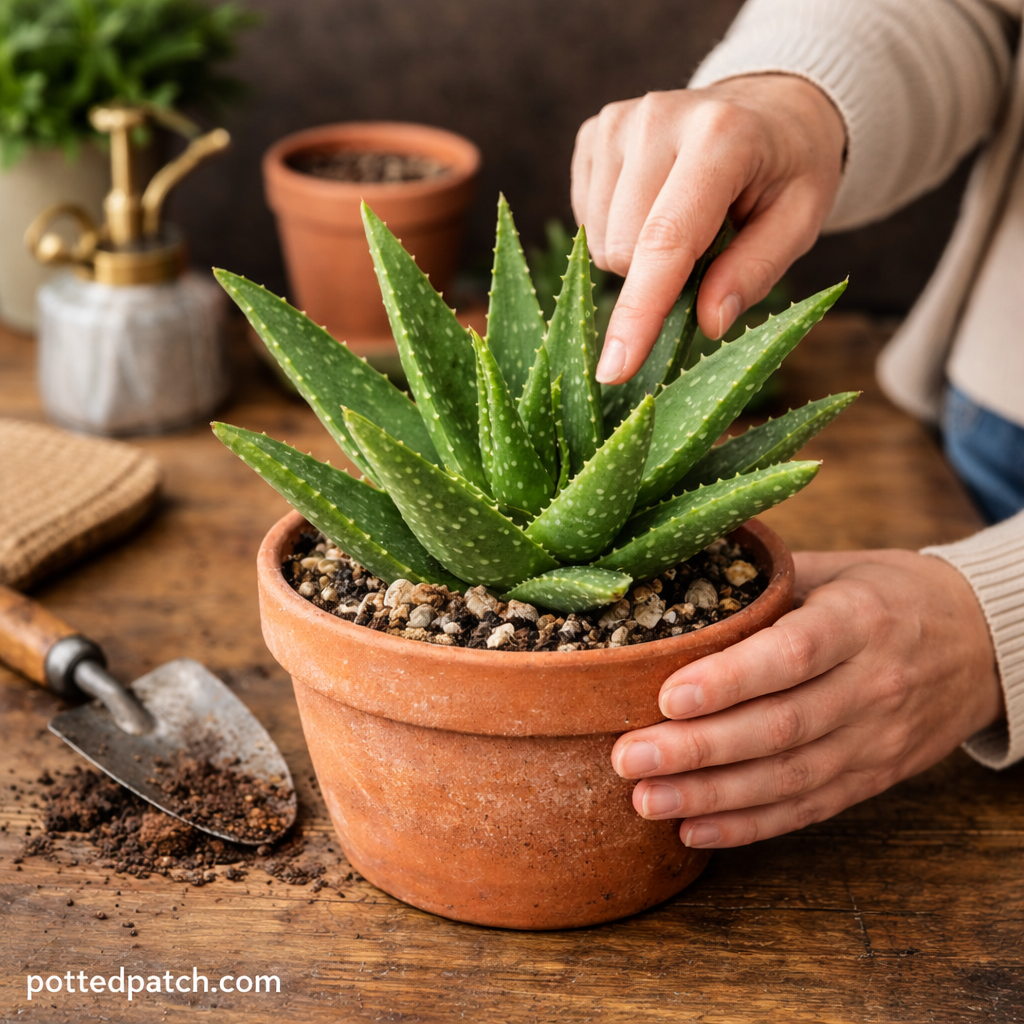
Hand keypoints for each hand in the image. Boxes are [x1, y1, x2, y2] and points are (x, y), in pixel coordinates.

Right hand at [570, 75, 845, 383]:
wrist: (771, 105)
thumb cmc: (788, 171)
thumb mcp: (800, 221)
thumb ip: (755, 271)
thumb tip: (708, 323)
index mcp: (721, 136)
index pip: (666, 241)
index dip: (639, 311)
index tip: (614, 370)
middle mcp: (658, 118)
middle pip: (625, 250)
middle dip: (660, 274)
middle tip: (708, 245)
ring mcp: (618, 121)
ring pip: (600, 242)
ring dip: (639, 255)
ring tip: (686, 219)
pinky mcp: (594, 132)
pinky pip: (586, 222)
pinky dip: (619, 230)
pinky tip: (656, 204)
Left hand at [610, 549, 1002, 847]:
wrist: (985, 645)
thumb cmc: (891, 595)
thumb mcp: (840, 568)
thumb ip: (768, 581)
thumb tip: (675, 572)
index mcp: (860, 622)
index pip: (792, 655)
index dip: (729, 680)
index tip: (665, 697)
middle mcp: (872, 686)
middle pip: (780, 727)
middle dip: (698, 749)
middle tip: (628, 757)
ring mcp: (877, 740)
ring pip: (789, 778)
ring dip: (712, 795)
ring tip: (645, 799)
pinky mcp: (875, 777)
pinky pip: (809, 808)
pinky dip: (750, 824)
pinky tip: (694, 828)